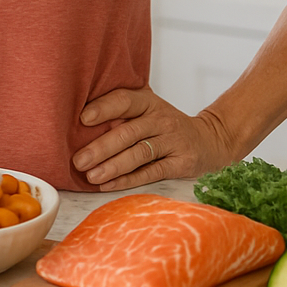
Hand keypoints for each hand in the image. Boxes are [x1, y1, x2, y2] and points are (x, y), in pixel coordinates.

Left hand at [73, 87, 233, 190]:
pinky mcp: (181, 163)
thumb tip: (77, 126)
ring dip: (112, 166)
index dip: (103, 108)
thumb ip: (121, 115)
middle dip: (101, 147)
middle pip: (128, 132)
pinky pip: (151, 172)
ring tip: (91, 176)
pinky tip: (109, 185)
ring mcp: (172, 141)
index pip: (124, 100)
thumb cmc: (166, 126)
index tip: (82, 118)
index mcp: (149, 102)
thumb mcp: (148, 111)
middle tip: (78, 159)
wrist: (209, 140)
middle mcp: (161, 119)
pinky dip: (128, 180)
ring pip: (138, 154)